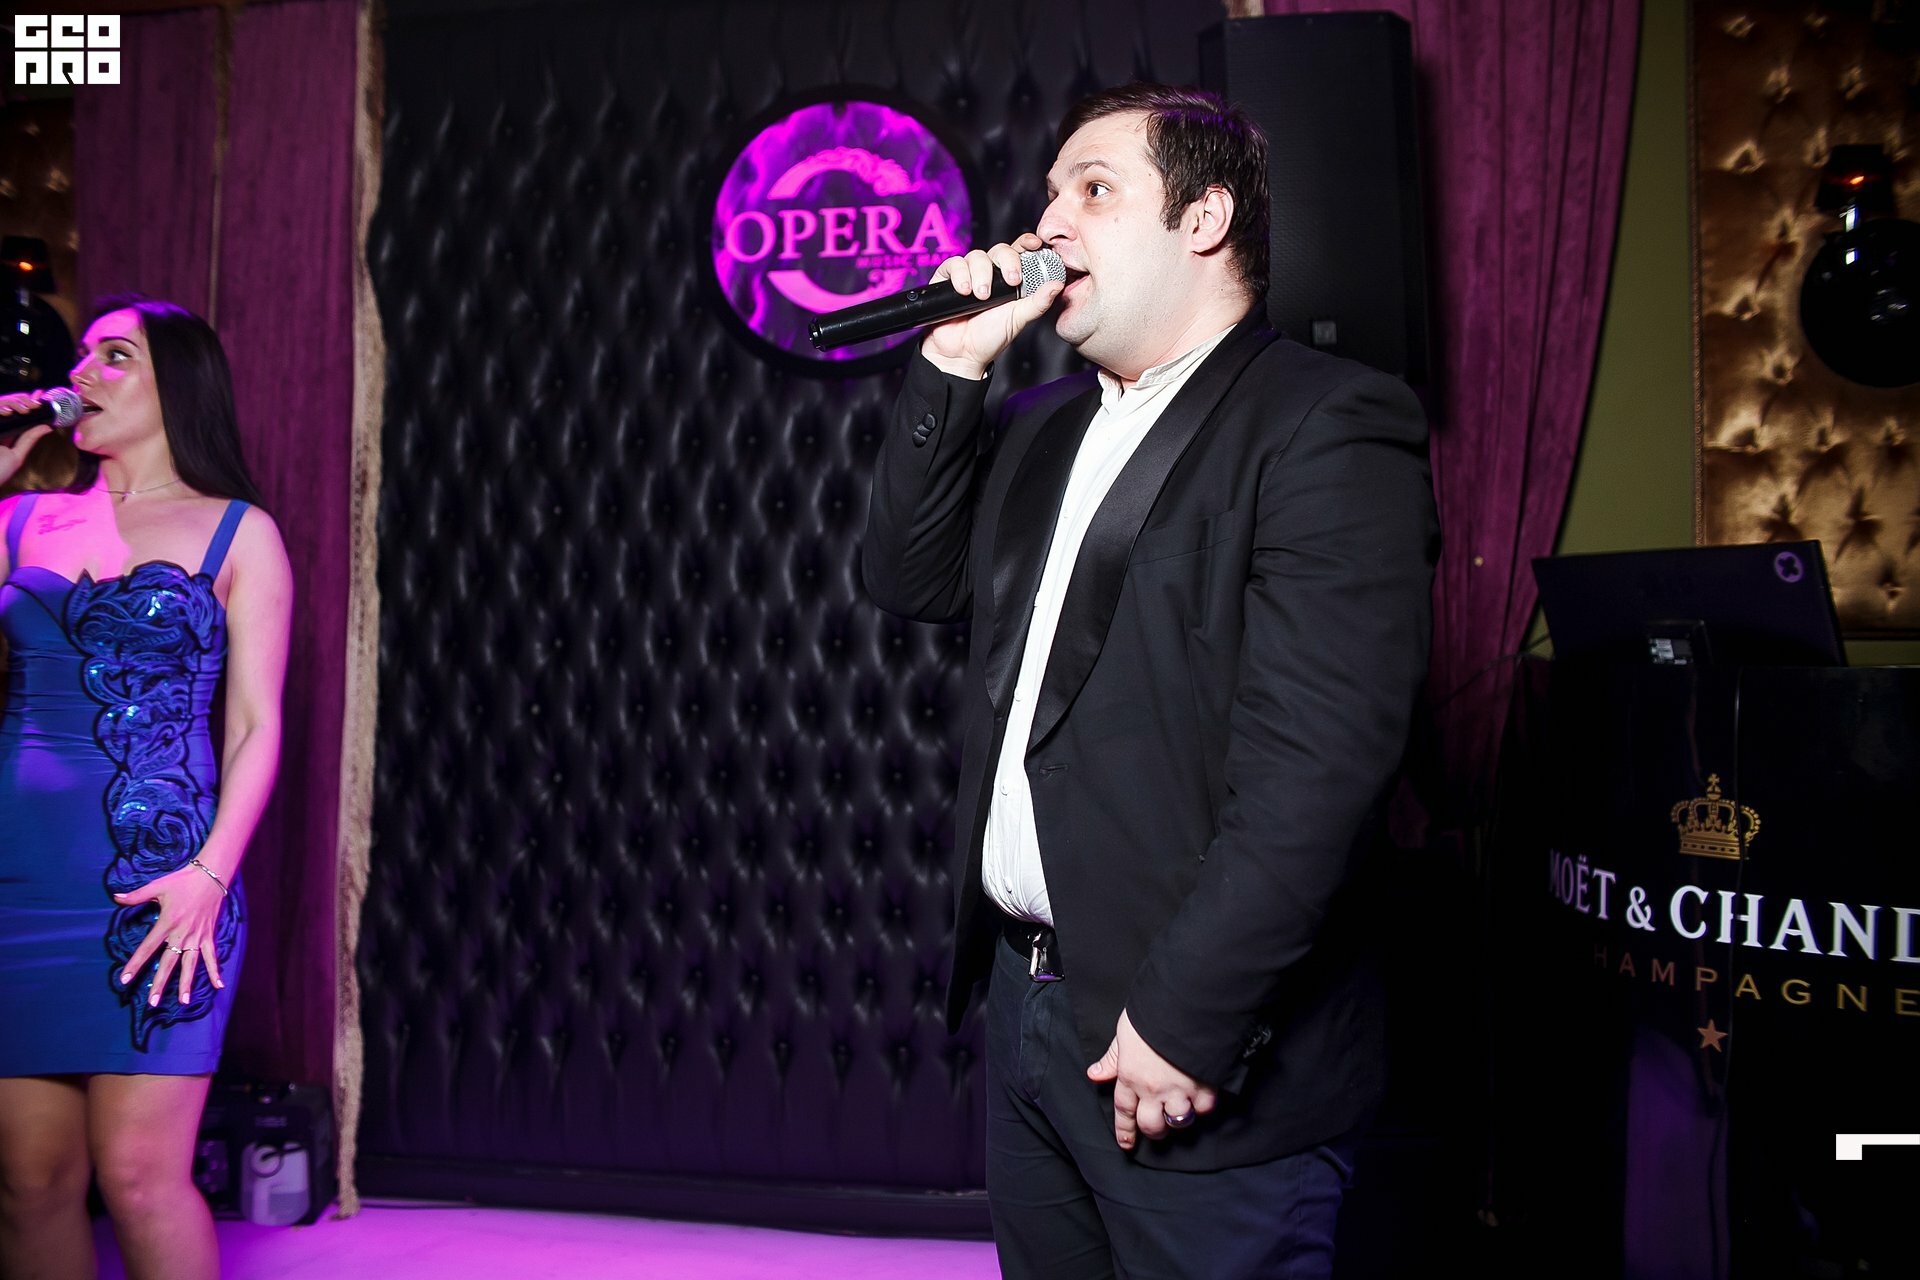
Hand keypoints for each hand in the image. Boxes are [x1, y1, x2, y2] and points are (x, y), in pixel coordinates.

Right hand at [0, 392, 56, 486]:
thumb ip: (28, 440)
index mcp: (5, 431)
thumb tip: (47, 426)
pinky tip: (8, 413)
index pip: (16, 411)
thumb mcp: (17, 455)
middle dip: (22, 398)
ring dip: (13, 401)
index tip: (40, 395)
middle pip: (6, 403)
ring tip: (25, 409)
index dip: (26, 401)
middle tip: (36, 401)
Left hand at [114, 866, 228, 1005]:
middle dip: (160, 983)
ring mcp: (197, 936)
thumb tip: (115, 897)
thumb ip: (135, 896)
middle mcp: (182, 934)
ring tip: (183, 1002)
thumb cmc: (182, 880)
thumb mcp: (157, 886)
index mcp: (166, 923)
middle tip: (153, 1002)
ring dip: (187, 983)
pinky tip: (219, 986)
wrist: (211, 876)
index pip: (147, 948)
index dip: (135, 964)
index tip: (125, 979)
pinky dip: (215, 971)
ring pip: (190, 964)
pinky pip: (212, 956)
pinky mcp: (208, 935)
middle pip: (168, 963)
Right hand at [920, 232, 1062, 379]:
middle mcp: (990, 273)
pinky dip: (960, 275)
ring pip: (976, 256)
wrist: (963, 354)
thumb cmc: (990, 337)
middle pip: (1000, 250)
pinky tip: (965, 291)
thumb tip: (1057, 284)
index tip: (1035, 245)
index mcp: (1009, 278)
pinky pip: (954, 264)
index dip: (1026, 243)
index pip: (1018, 252)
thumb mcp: (1019, 318)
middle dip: (1007, 261)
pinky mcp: (947, 279)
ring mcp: (969, 275)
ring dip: (982, 274)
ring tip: (982, 296)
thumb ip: (1038, 302)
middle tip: (1011, 281)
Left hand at [1087, 1009, 1218, 1149]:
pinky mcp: (1205, 1086)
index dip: (1124, 1130)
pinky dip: (1202, 1106)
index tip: (1126, 1143)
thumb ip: (1112, 1057)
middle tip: (1156, 1126)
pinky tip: (1199, 1097)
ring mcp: (1180, 1089)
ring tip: (1179, 1111)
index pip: (1123, 1110)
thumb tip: (1095, 1075)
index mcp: (1130, 1075)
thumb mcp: (1125, 1032)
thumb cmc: (1152, 1013)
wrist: (1186, 1006)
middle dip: (1153, 1130)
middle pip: (1151, 1126)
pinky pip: (1204, 1109)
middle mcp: (1153, 1088)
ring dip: (1178, 1119)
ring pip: (1178, 1122)